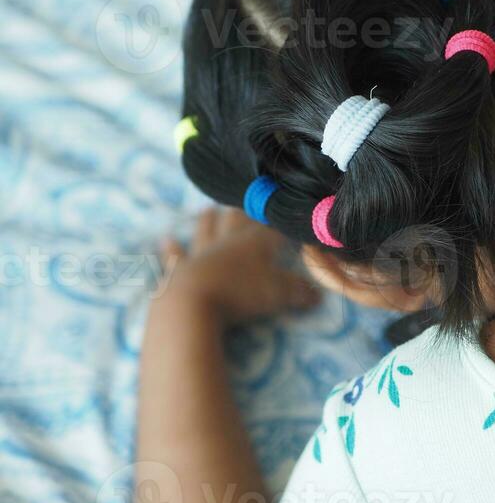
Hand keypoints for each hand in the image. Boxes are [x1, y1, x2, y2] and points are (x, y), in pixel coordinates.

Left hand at [158, 207, 320, 322]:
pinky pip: (176, 258)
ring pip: (206, 232)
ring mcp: (201, 255)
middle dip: (244, 211)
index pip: (271, 227)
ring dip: (208, 221)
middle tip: (244, 198)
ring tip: (207, 209)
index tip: (286, 209)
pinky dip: (171, 250)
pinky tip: (166, 241)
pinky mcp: (180, 272)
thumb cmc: (241, 294)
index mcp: (254, 244)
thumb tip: (319, 293)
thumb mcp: (279, 294)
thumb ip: (299, 291)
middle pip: (236, 222)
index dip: (280, 220)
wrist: (194, 303)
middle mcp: (227, 244)